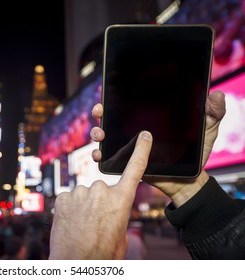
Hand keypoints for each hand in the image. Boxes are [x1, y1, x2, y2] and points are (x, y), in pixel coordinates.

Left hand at [49, 131, 152, 259]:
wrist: (74, 263)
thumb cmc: (101, 254)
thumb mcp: (121, 236)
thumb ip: (118, 216)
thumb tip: (112, 212)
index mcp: (121, 200)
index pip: (135, 169)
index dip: (141, 151)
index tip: (144, 136)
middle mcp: (101, 190)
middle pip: (102, 189)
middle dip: (100, 203)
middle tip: (95, 223)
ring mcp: (80, 192)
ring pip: (85, 195)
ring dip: (84, 206)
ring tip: (82, 226)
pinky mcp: (63, 196)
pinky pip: (70, 198)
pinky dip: (70, 208)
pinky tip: (70, 222)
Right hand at [90, 90, 225, 206]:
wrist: (189, 179)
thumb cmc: (196, 153)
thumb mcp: (206, 130)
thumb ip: (213, 113)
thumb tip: (216, 95)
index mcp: (149, 119)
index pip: (128, 105)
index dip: (115, 99)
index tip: (108, 96)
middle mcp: (134, 131)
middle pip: (111, 118)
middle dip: (100, 113)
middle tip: (99, 112)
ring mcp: (128, 146)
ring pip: (105, 136)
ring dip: (97, 133)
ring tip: (100, 135)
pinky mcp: (125, 162)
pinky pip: (108, 158)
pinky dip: (99, 155)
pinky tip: (98, 155)